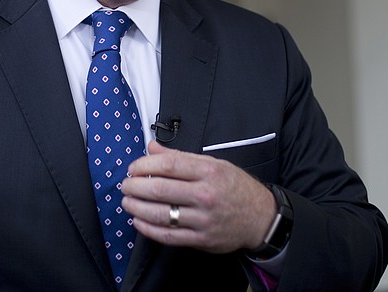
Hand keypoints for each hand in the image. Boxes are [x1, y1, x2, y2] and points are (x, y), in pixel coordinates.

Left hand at [121, 141, 275, 253]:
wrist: (260, 217)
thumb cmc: (235, 187)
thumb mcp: (213, 163)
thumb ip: (181, 156)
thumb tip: (152, 147)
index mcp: (208, 171)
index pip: (168, 165)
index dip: (144, 165)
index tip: (133, 167)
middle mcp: (205, 194)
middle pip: (160, 189)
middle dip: (135, 186)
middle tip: (126, 185)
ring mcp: (203, 219)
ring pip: (161, 214)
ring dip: (137, 208)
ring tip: (127, 202)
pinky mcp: (201, 239)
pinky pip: (168, 235)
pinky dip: (149, 229)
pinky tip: (138, 221)